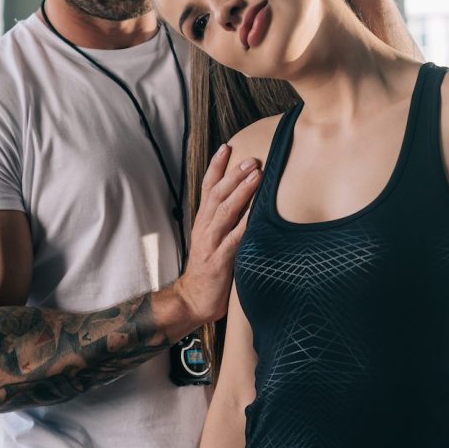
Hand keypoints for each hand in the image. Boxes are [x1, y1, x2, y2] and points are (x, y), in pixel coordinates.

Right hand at [175, 144, 259, 325]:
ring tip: (256, 175)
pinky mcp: (220, 261)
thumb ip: (224, 224)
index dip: (216, 167)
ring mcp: (211, 244)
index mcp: (202, 222)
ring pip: (225, 211)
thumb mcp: (212, 242)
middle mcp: (205, 228)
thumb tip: (245, 205)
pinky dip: (245, 223)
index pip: (207, 188)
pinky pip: (234, 239)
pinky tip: (256, 212)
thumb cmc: (207, 272)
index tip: (226, 146)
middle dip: (233, 174)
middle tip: (251, 158)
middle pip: (217, 194)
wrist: (191, 301)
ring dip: (241, 191)